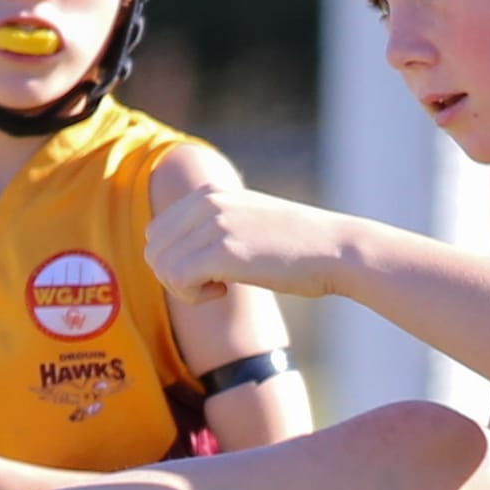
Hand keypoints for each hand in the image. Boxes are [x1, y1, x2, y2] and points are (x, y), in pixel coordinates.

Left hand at [144, 188, 342, 305]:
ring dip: (184, 289)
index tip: (210, 269)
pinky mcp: (224, 251)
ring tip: (219, 288)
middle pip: (153, 249)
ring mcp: (214, 225)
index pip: (157, 231)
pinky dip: (193, 296)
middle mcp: (206, 203)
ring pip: (161, 266)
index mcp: (209, 193)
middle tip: (211, 284)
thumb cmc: (298, 247)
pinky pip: (177, 280)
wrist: (335, 250)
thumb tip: (183, 259)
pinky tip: (224, 292)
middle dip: (175, 276)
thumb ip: (216, 227)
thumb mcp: (249, 222)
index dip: (176, 260)